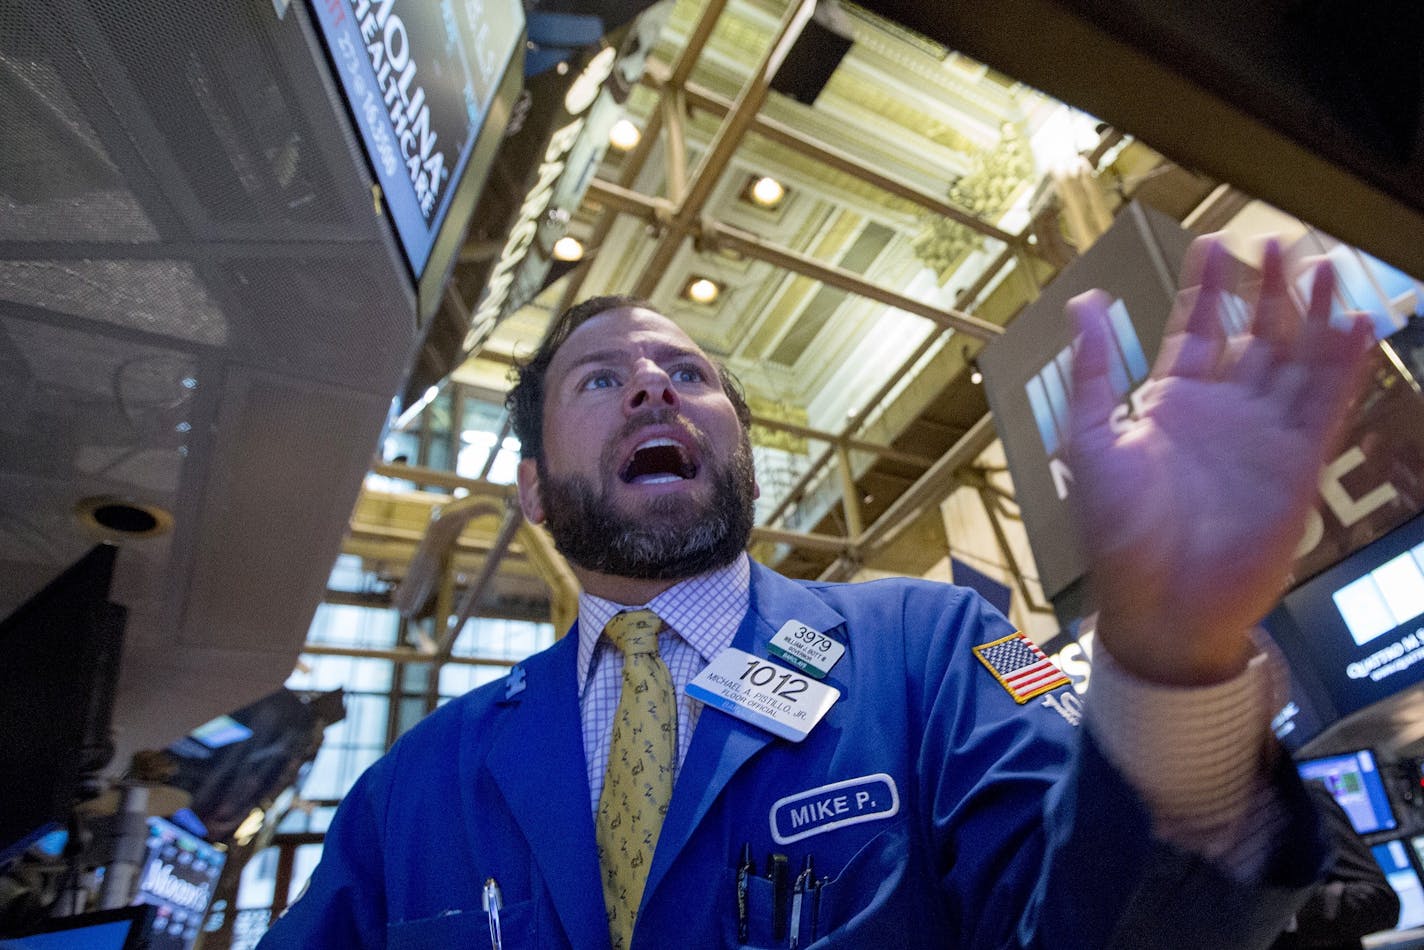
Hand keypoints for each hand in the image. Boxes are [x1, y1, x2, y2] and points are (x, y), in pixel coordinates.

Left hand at [1066, 236, 1373, 684]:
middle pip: (1254, 336)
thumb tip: (1082, 301)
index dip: (1208, 289)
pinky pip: (1325, 405)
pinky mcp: (1299, 464)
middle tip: (1277, 241)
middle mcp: (1222, 413)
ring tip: (1324, 266)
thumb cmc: (1117, 530)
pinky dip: (1341, 366)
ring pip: (1297, 361)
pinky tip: (1355, 325)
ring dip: (1312, 316)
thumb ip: (1094, 370)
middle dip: (1267, 290)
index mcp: (1170, 404)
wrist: (1161, 602)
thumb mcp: (1091, 439)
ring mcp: (1263, 436)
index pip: (1196, 330)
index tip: (1216, 244)